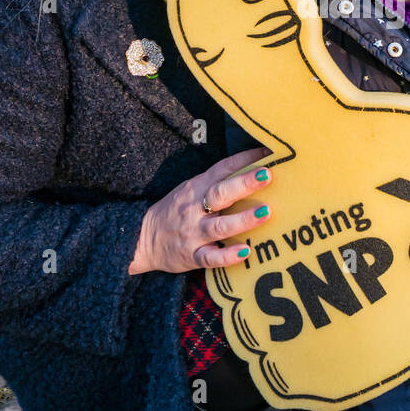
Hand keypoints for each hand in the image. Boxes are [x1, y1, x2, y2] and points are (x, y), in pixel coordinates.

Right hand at [129, 148, 272, 274]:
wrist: (142, 239)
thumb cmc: (176, 211)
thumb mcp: (191, 190)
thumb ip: (217, 182)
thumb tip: (255, 169)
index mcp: (196, 188)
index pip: (221, 169)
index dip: (244, 159)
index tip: (268, 152)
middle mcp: (194, 209)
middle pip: (220, 194)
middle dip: (244, 184)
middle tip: (267, 175)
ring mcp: (193, 233)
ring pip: (219, 226)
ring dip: (243, 219)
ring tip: (265, 212)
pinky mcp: (192, 256)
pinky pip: (210, 258)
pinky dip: (227, 256)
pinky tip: (245, 252)